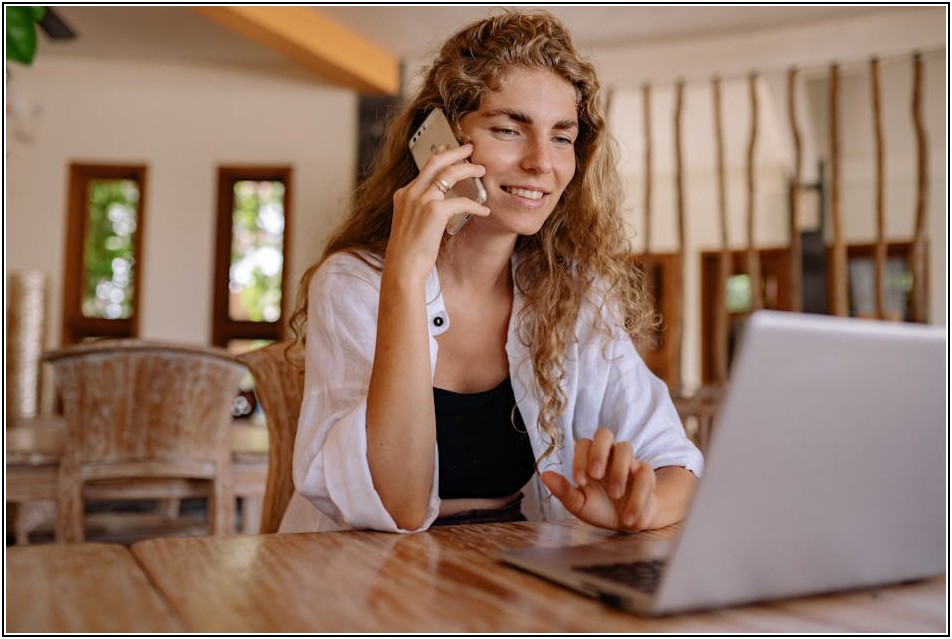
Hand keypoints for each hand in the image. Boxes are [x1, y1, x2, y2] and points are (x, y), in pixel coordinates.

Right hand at [387, 144, 489, 281]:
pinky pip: (462, 201)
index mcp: (404, 194)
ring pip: (450, 173)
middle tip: (470, 148)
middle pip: (436, 161)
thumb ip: (420, 209)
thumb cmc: (408, 252)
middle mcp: (411, 192)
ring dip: (469, 170)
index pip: (424, 168)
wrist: (403, 267)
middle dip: (455, 151)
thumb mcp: (410, 223)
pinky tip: (484, 210)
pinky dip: (475, 204)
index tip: (449, 150)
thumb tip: (439, 205)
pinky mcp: (435, 211)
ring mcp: (421, 200)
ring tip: (482, 171)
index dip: (440, 157)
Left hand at [540, 427, 658, 531]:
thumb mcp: (580, 504)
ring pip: (625, 448)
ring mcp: (629, 461)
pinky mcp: (646, 475)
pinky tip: (628, 517)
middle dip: (599, 451)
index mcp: (590, 458)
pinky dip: (638, 496)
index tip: (579, 481)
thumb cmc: (600, 508)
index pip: (584, 444)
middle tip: (595, 475)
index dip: (580, 459)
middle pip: (605, 433)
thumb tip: (544, 475)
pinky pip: (645, 474)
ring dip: (619, 471)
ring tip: (615, 495)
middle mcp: (609, 455)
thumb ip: (563, 490)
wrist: (628, 522)